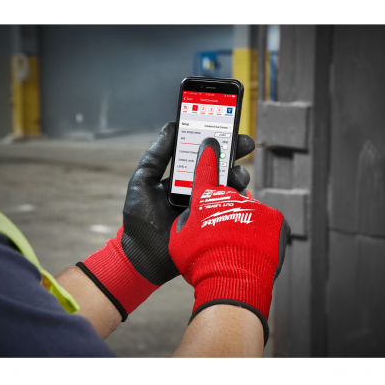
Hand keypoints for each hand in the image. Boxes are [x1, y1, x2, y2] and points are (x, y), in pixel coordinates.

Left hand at [77, 123, 255, 320]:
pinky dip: (239, 198)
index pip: (201, 153)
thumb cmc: (139, 220)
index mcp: (182, 177)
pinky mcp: (217, 223)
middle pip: (221, 166)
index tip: (225, 125)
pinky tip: (238, 194)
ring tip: (237, 175)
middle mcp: (198, 189)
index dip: (214, 139)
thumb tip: (171, 126)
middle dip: (235, 152)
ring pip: (231, 185)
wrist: (144, 259)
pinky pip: (233, 207)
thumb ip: (156, 155)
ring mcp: (209, 206)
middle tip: (245, 144)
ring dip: (238, 175)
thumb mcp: (143, 181)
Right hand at [169, 137, 289, 343]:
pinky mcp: (275, 220)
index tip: (212, 142)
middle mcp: (231, 196)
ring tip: (236, 244)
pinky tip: (252, 247)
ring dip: (242, 220)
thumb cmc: (200, 261)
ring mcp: (255, 206)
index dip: (208, 153)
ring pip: (247, 209)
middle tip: (222, 225)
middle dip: (225, 202)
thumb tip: (191, 216)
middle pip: (229, 191)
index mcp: (205, 198)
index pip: (205, 168)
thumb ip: (186, 221)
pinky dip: (260, 232)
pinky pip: (266, 222)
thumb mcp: (179, 239)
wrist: (233, 280)